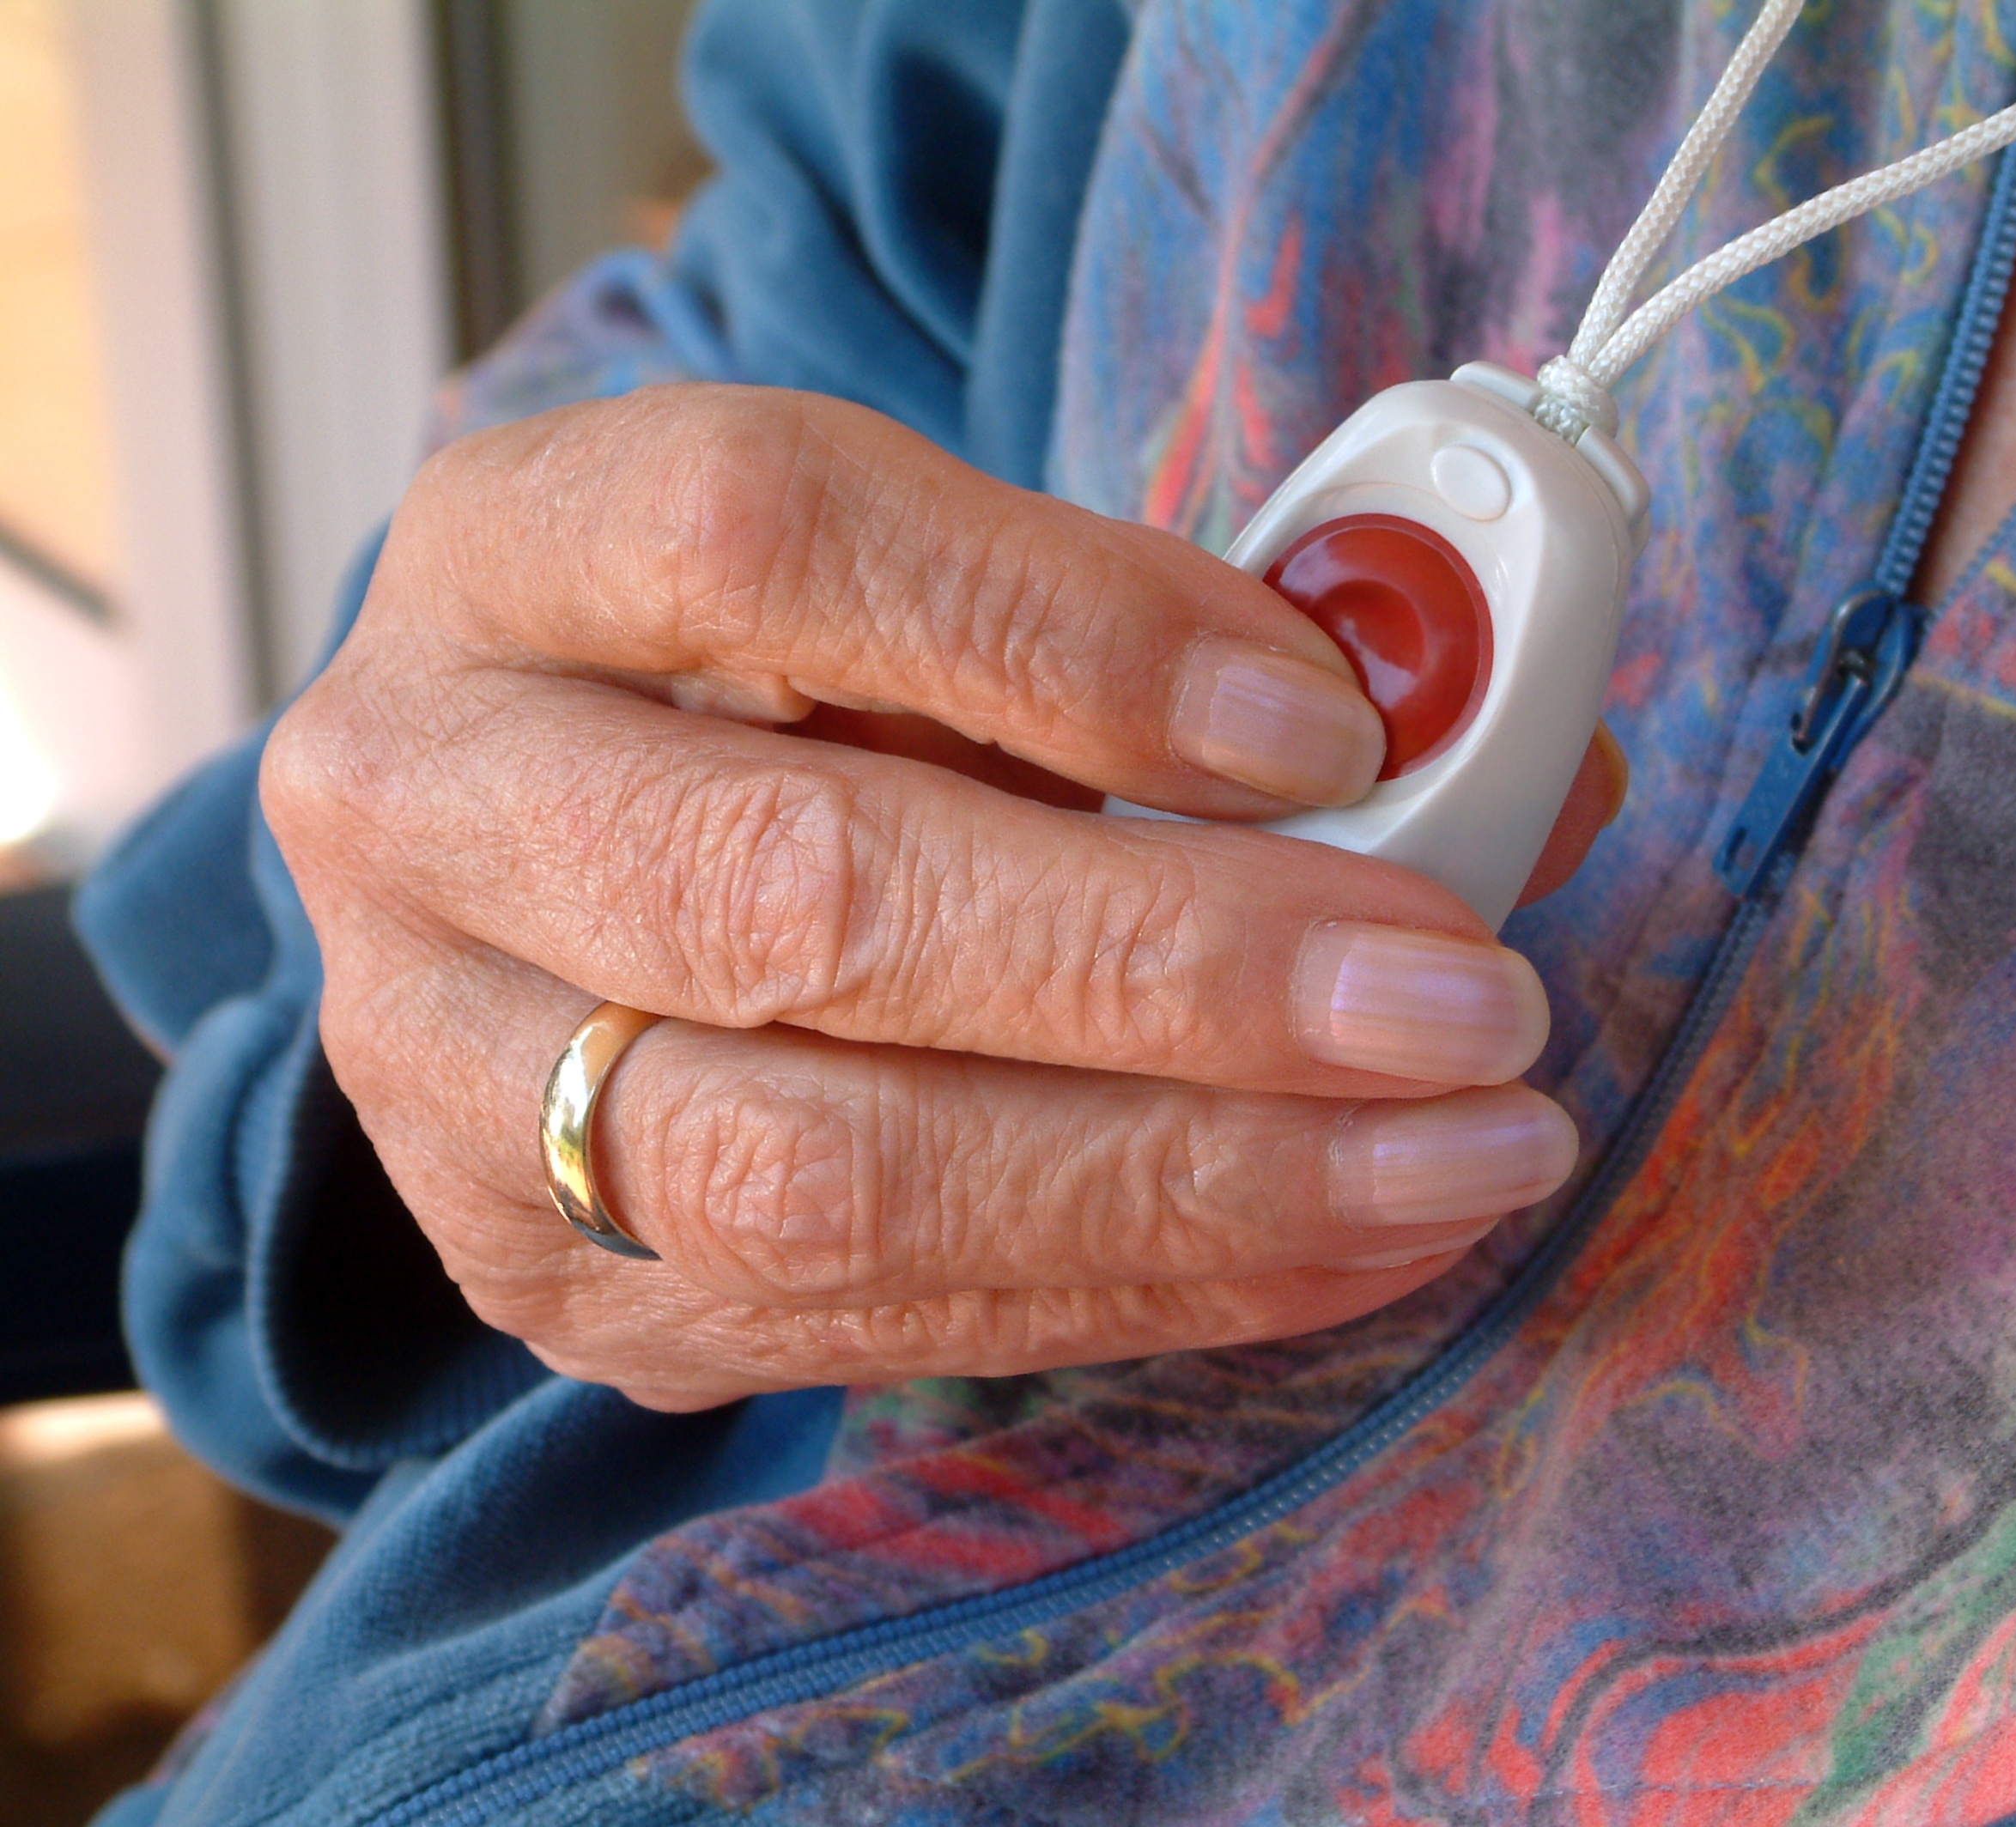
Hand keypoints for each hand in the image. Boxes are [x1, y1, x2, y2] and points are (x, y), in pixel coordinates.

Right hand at [262, 385, 1621, 1409]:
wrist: (537, 870)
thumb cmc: (774, 689)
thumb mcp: (926, 597)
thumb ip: (1173, 644)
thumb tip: (1486, 738)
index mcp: (512, 548)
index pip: (763, 537)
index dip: (1065, 633)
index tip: (1330, 725)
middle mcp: (429, 804)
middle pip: (796, 888)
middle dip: (1169, 965)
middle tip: (1455, 998)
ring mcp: (450, 1077)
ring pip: (818, 1172)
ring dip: (1189, 1177)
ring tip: (1460, 1154)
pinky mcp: (552, 1283)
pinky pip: (870, 1322)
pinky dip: (1147, 1285)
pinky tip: (1349, 1238)